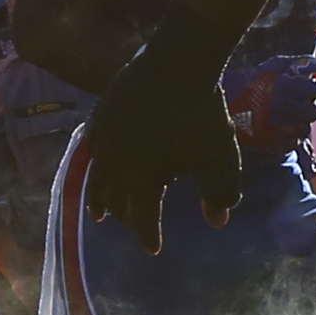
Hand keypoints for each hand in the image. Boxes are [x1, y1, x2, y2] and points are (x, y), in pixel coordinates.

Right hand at [86, 28, 246, 252]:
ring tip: (98, 212)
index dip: (149, 236)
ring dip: (100, 198)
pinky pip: (94, 148)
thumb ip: (221, 195)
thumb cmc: (202, 116)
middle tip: (132, 224)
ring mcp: (106, 138)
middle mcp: (118, 165)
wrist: (178, 64)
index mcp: (144, 181)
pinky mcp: (102, 114)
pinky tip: (98, 164)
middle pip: (117, 200)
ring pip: (99, 177)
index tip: (154, 250)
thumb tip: (216, 221)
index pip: (144, 219)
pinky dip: (96, 164)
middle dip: (126, 217)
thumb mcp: (221, 161)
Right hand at [225, 56, 315, 151]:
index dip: (307, 89)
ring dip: (298, 122)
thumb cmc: (257, 79)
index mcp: (286, 86)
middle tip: (291, 102)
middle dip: (305, 106)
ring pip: (305, 129)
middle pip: (313, 112)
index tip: (295, 88)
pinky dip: (288, 136)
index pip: (314, 90)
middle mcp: (283, 107)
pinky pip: (293, 143)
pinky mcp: (271, 143)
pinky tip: (276, 126)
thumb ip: (310, 64)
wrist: (227, 100)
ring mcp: (276, 127)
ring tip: (283, 115)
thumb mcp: (280, 65)